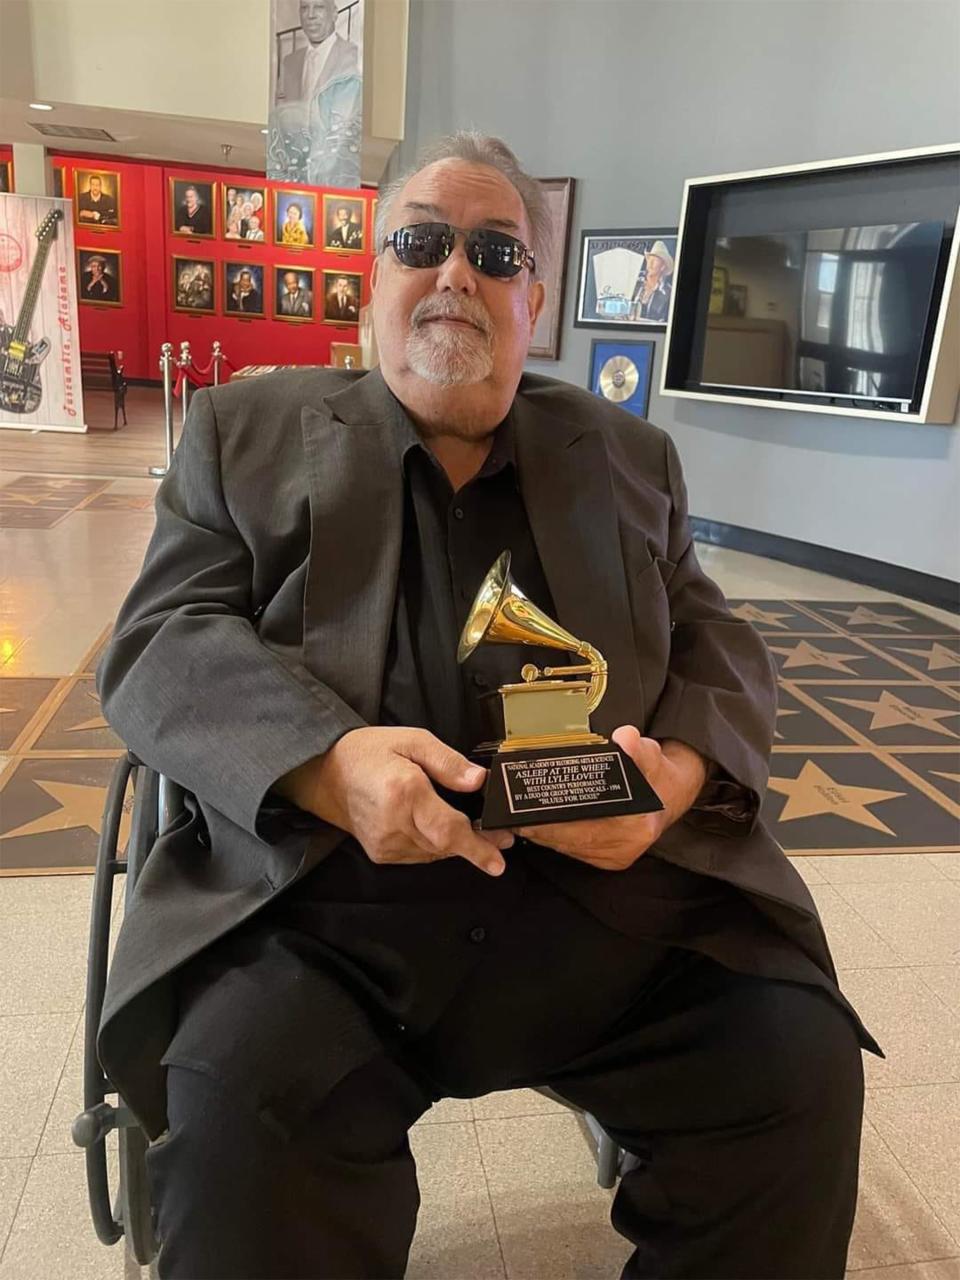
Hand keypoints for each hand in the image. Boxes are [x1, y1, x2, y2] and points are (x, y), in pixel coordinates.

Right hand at [274, 727, 511, 876]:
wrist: (327, 774)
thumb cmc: (370, 752)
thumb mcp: (413, 740)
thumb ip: (447, 761)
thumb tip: (477, 780)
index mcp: (403, 793)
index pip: (447, 830)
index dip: (476, 847)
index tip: (498, 860)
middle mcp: (393, 824)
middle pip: (445, 845)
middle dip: (476, 844)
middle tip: (500, 838)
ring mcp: (385, 843)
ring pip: (434, 853)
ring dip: (456, 844)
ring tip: (476, 833)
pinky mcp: (381, 853)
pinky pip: (419, 855)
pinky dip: (435, 845)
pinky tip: (439, 829)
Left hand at [514, 727, 708, 870]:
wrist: (669, 794)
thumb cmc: (655, 774)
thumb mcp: (649, 754)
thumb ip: (635, 746)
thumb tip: (625, 739)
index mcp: (638, 825)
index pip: (587, 829)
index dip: (555, 825)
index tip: (529, 818)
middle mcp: (627, 846)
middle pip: (573, 841)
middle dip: (541, 831)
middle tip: (513, 819)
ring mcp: (617, 857)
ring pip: (571, 849)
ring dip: (544, 837)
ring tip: (518, 822)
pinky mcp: (608, 859)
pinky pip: (576, 851)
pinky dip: (556, 840)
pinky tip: (537, 828)